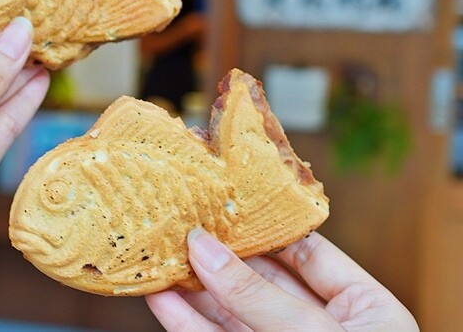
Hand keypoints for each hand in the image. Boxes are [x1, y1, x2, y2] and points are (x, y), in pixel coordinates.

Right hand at [146, 230, 417, 331]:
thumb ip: (258, 295)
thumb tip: (204, 246)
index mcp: (364, 311)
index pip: (307, 252)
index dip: (263, 226)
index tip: (221, 202)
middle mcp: (321, 330)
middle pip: (261, 279)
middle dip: (219, 254)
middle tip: (179, 225)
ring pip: (230, 312)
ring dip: (192, 286)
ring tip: (158, 255)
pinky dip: (185, 322)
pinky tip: (160, 297)